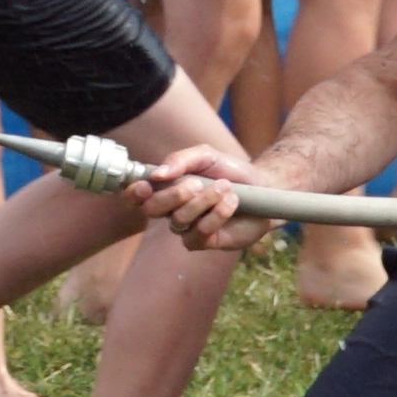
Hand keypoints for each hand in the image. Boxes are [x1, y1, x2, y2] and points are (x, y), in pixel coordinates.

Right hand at [130, 144, 263, 255]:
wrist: (262, 188)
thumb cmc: (230, 171)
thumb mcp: (206, 156)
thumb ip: (180, 160)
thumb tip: (157, 174)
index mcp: (166, 187)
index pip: (137, 195)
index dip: (134, 192)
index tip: (146, 185)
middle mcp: (171, 209)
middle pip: (153, 209)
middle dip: (174, 195)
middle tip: (198, 184)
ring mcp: (187, 227)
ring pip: (178, 219)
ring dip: (204, 201)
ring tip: (226, 188)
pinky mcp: (204, 241)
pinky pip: (198, 233)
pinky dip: (216, 215)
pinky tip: (231, 203)